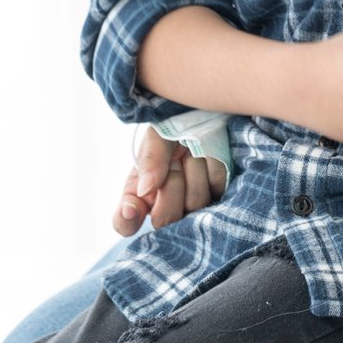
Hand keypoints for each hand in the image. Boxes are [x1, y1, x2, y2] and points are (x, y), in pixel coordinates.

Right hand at [112, 126, 226, 234]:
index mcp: (139, 195)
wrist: (207, 120)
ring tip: (192, 152)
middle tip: (175, 159)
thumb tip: (145, 189)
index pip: (125, 223)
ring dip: (195, 169)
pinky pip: (217, 189)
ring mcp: (191, 208)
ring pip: (195, 203)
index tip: (131, 210)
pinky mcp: (217, 200)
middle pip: (165, 218)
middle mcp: (164, 207)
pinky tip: (209, 156)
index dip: (127, 220)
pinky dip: (213, 166)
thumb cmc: (174, 131)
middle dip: (172, 182)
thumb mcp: (157, 138)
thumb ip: (150, 160)